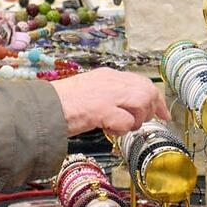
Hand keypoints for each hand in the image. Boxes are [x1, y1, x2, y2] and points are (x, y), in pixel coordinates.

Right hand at [51, 67, 168, 136]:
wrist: (44, 107)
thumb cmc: (61, 103)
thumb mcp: (89, 92)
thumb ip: (107, 97)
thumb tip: (123, 111)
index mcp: (107, 75)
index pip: (140, 82)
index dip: (155, 98)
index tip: (162, 112)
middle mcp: (110, 81)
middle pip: (146, 90)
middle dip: (152, 109)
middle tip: (147, 122)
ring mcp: (107, 94)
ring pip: (141, 102)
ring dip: (137, 119)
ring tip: (122, 126)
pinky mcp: (102, 109)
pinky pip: (126, 121)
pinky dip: (122, 130)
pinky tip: (110, 130)